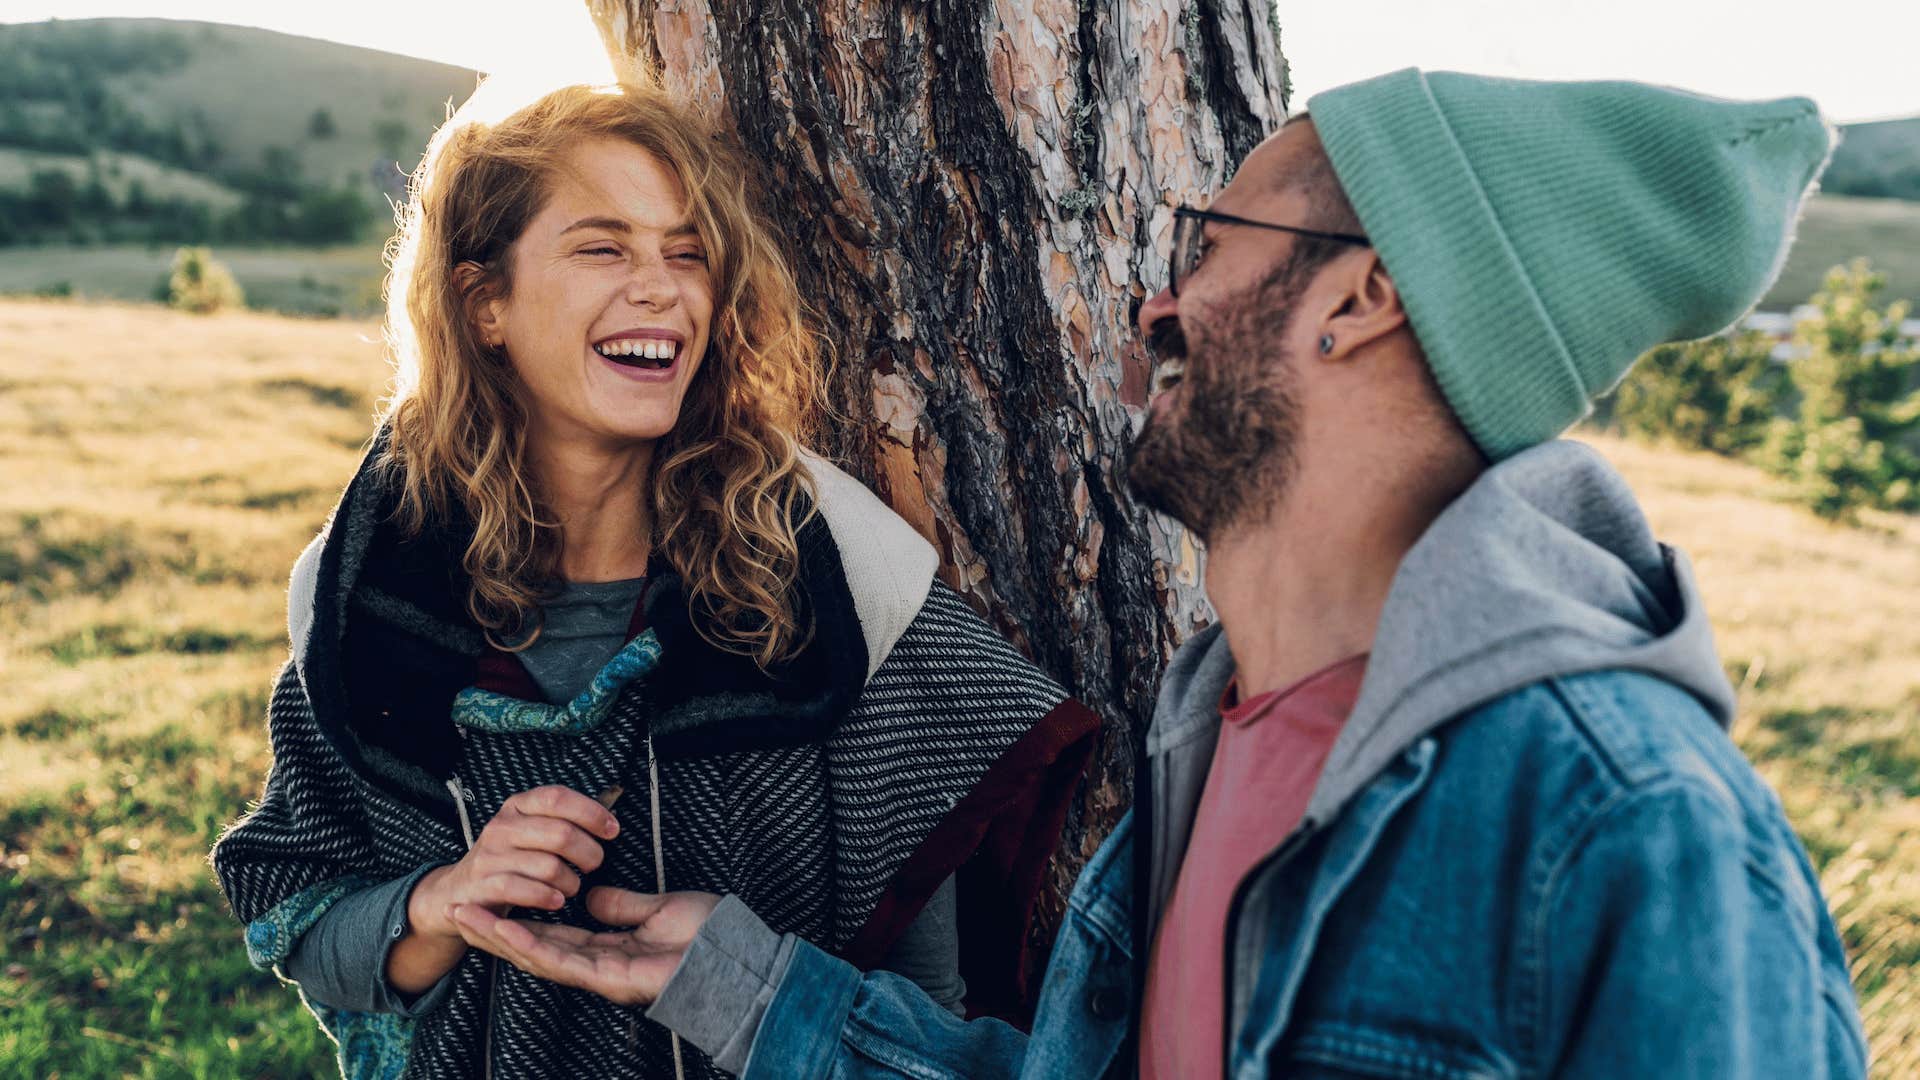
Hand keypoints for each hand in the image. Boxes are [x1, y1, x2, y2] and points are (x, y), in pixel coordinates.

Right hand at [411, 785, 620, 943]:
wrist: (458, 892)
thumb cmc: (509, 860)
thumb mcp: (530, 832)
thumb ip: (562, 822)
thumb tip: (608, 821)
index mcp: (517, 806)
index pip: (557, 797)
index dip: (590, 812)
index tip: (612, 830)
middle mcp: (502, 826)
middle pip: (560, 833)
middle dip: (588, 852)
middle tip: (593, 865)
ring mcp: (490, 855)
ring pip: (548, 866)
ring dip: (571, 882)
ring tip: (571, 888)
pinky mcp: (482, 885)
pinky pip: (524, 890)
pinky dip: (547, 897)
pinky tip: (556, 901)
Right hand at [451, 887, 721, 1005]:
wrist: (736, 956)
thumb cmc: (706, 935)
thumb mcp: (657, 910)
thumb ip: (623, 906)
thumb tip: (594, 896)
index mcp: (606, 950)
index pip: (552, 936)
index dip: (517, 922)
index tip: (487, 904)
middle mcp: (595, 966)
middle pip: (533, 948)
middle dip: (492, 930)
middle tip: (455, 909)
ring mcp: (598, 975)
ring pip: (536, 955)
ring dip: (496, 936)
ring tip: (463, 914)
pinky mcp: (606, 978)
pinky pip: (558, 959)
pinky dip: (526, 942)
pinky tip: (500, 927)